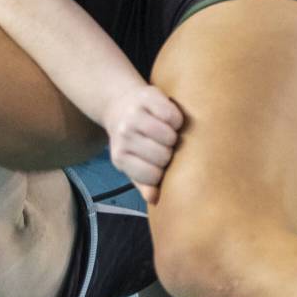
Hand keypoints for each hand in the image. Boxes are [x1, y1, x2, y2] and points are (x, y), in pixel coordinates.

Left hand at [102, 84, 183, 202]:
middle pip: (163, 156)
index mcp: (120, 157)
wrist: (120, 105)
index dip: (163, 172)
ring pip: (169, 136)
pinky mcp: (145, 98)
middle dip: (169, 152)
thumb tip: (154, 199)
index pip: (153, 176)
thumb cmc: (133, 140)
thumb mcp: (133, 163)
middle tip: (164, 146)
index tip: (161, 164)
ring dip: (174, 135)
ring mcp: (133, 116)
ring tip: (167, 133)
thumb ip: (143, 182)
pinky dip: (176, 118)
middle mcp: (123, 136)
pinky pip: (173, 115)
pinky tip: (168, 119)